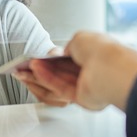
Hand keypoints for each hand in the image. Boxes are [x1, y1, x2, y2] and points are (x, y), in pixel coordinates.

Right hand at [17, 31, 136, 111]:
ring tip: (24, 69)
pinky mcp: (82, 97)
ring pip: (58, 81)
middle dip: (41, 69)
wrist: (112, 67)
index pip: (69, 58)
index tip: (35, 57)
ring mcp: (87, 85)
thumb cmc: (102, 50)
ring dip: (40, 74)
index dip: (50, 58)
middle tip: (23, 66)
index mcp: (94, 55)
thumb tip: (59, 54)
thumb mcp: (80, 38)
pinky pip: (60, 88)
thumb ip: (68, 46)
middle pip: (60, 72)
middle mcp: (91, 71)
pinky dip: (47, 79)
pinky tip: (35, 71)